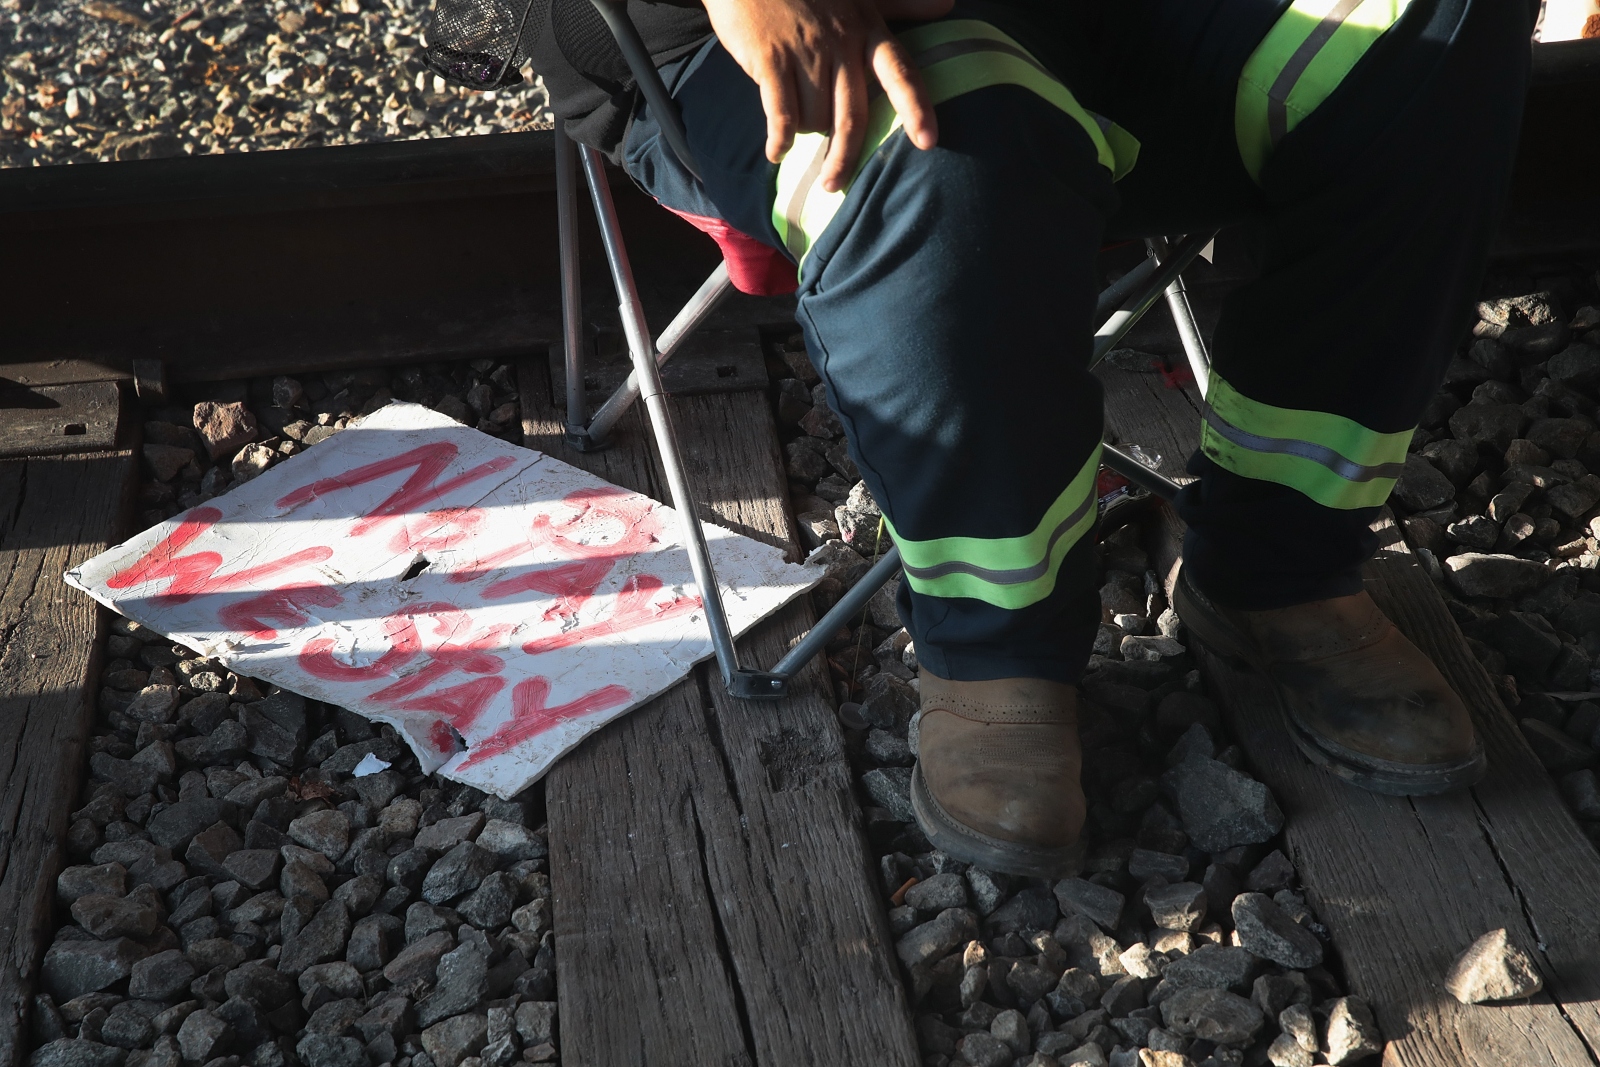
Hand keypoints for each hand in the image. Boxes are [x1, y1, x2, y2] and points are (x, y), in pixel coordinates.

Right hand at [701, 0, 952, 190]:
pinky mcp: (770, 58)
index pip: (900, 73)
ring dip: (804, 131)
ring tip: (793, 123)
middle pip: (852, 117)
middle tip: (834, 184)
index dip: (916, 109)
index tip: (928, 142)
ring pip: (815, 118)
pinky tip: (776, 152)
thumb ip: (902, 3)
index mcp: (867, 28)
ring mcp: (805, 51)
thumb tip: (948, 4)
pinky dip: (779, 139)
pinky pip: (781, 114)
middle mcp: (841, 42)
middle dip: (844, 157)